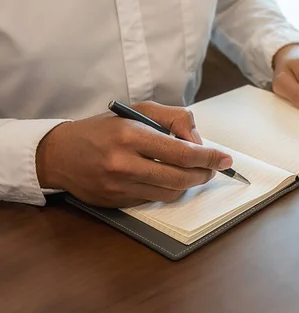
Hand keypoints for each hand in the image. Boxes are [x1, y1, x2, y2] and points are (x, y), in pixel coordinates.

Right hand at [35, 101, 232, 207]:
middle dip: (204, 174)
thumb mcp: (138, 111)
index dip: (209, 157)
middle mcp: (124, 163)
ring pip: (171, 193)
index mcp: (130, 135)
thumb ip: (174, 119)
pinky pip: (154, 200)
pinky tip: (167, 179)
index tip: (225, 159)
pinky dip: (168, 190)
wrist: (60, 153)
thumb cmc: (104, 128)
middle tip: (213, 168)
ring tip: (192, 172)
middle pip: (181, 178)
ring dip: (189, 184)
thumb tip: (198, 141)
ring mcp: (119, 186)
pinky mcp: (116, 202)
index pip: (182, 152)